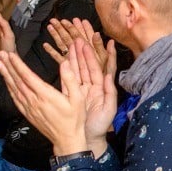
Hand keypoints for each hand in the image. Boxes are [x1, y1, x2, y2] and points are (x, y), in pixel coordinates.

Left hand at [0, 50, 87, 155]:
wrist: (66, 140)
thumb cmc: (74, 119)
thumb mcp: (78, 98)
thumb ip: (70, 79)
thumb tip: (65, 63)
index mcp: (46, 95)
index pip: (27, 76)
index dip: (18, 64)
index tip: (10, 54)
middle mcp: (34, 101)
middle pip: (17, 81)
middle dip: (8, 66)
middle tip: (1, 53)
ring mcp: (29, 108)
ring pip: (14, 89)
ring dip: (6, 75)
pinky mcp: (28, 114)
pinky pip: (15, 99)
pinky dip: (9, 88)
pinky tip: (7, 82)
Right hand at [43, 18, 107, 69]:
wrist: (96, 89)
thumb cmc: (103, 74)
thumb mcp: (105, 61)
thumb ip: (102, 48)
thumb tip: (100, 35)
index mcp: (91, 49)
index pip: (85, 35)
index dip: (81, 27)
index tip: (77, 20)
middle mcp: (81, 52)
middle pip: (71, 37)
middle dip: (65, 28)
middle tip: (57, 20)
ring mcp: (73, 58)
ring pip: (63, 44)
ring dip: (57, 35)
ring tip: (50, 26)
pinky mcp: (67, 66)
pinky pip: (57, 57)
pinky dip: (51, 51)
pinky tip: (46, 45)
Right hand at [65, 37, 117, 154]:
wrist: (87, 138)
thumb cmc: (100, 125)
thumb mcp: (108, 109)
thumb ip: (109, 92)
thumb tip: (107, 75)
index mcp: (102, 87)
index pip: (103, 66)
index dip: (104, 53)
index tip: (105, 40)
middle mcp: (92, 84)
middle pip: (89, 62)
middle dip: (87, 47)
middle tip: (83, 32)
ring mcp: (81, 87)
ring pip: (78, 65)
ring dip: (75, 52)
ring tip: (72, 38)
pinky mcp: (71, 91)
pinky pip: (68, 74)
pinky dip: (66, 64)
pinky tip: (62, 53)